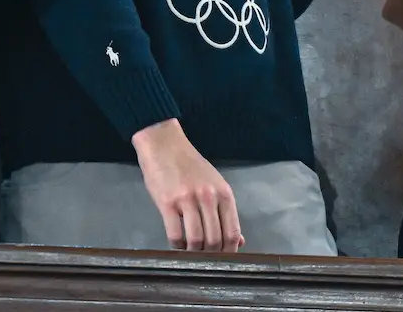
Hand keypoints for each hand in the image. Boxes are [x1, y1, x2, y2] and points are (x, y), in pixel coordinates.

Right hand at [132, 118, 240, 250]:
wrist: (163, 143)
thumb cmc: (189, 164)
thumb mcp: (214, 184)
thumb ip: (225, 211)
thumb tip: (238, 240)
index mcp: (224, 193)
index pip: (232, 232)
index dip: (229, 252)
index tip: (223, 259)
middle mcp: (208, 197)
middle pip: (215, 240)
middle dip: (210, 255)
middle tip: (204, 257)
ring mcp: (187, 200)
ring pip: (196, 240)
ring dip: (193, 252)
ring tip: (190, 251)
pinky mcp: (167, 202)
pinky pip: (175, 234)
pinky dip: (177, 245)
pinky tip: (177, 243)